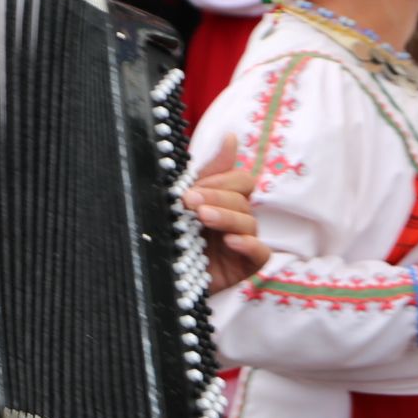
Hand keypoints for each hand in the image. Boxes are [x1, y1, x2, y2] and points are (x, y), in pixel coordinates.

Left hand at [187, 134, 268, 294]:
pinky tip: (231, 242)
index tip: (191, 187)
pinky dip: (249, 245)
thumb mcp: (183, 203)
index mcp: (223, 202)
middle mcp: (236, 220)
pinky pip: (261, 253)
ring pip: (249, 222)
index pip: (239, 181)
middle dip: (217, 196)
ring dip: (226, 216)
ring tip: (202, 218)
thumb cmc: (171, 240)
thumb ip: (209, 172)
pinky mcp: (246, 267)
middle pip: (243, 199)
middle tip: (189, 201)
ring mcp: (243, 244)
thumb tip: (231, 136)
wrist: (156, 281)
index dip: (221, 180)